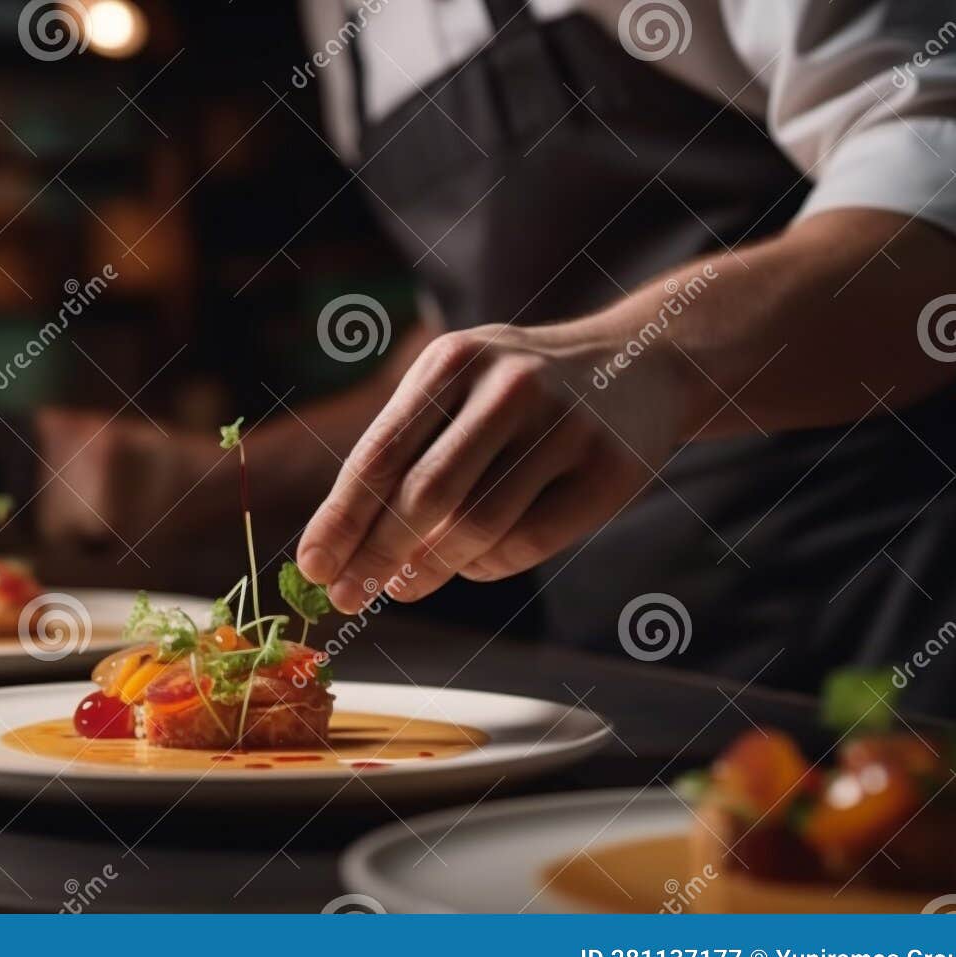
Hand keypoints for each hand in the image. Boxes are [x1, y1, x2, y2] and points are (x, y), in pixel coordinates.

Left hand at [295, 323, 689, 612]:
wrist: (641, 363)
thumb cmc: (519, 394)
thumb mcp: (458, 389)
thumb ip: (405, 453)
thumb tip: (341, 548)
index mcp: (454, 360)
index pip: (381, 453)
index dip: (341, 518)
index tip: (313, 566)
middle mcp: (508, 385)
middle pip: (424, 496)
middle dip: (376, 555)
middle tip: (347, 596)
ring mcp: (564, 425)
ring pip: (475, 527)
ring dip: (428, 569)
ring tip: (403, 587)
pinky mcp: (608, 469)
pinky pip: (527, 542)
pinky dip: (487, 566)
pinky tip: (472, 564)